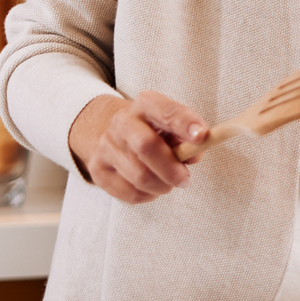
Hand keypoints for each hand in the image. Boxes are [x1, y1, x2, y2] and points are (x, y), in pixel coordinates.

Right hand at [67, 91, 206, 204]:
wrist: (116, 136)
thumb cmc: (154, 132)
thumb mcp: (172, 127)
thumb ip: (188, 138)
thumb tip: (195, 154)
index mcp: (145, 105)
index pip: (165, 111)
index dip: (184, 123)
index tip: (201, 136)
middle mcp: (122, 122)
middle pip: (146, 146)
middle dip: (171, 168)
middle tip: (185, 179)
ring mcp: (106, 146)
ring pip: (139, 176)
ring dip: (162, 186)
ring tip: (168, 183)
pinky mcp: (98, 170)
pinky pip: (130, 193)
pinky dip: (148, 195)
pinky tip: (151, 187)